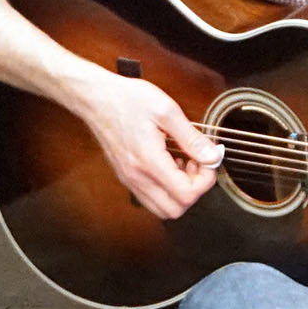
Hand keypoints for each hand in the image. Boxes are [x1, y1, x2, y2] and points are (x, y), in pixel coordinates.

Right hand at [73, 69, 219, 218]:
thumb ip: (191, 138)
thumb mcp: (167, 111)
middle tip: (198, 164)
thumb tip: (212, 156)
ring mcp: (129, 179)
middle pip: (175, 210)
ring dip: (180, 192)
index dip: (205, 181)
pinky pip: (151, 197)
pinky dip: (167, 188)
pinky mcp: (126, 176)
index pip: (186, 194)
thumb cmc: (126, 99)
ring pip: (162, 208)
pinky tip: (171, 164)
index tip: (208, 161)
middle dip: (194, 190)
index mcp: (148, 161)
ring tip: (185, 164)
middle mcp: (136, 177)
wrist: (95, 98)